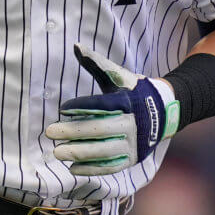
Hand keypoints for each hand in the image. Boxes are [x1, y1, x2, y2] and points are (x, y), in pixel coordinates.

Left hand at [45, 44, 179, 174]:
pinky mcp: (133, 158)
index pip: (102, 105)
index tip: (63, 108)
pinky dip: (91, 168)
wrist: (165, 112)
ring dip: (79, 152)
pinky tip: (72, 167)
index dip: (81, 107)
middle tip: (49, 132)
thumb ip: (96, 64)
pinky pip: (110, 166)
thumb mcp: (118, 76)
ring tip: (57, 152)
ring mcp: (134, 143)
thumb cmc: (134, 91)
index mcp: (129, 101)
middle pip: (100, 129)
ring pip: (103, 150)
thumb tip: (76, 46)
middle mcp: (133, 124)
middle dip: (73, 131)